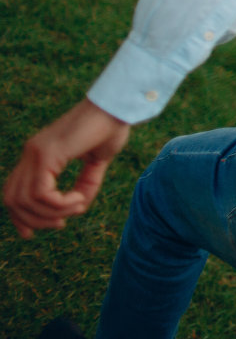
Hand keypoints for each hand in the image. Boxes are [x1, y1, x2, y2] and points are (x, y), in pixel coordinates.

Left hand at [4, 100, 130, 237]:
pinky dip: (60, 204)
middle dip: (33, 220)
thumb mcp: (97, 161)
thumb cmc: (111, 127)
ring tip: (78, 206)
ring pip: (25, 200)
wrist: (119, 105)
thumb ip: (84, 183)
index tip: (32, 233)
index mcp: (38, 153)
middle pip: (12, 200)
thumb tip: (77, 207)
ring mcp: (36, 152)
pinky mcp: (47, 153)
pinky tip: (79, 199)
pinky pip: (42, 193)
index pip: (13, 192)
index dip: (19, 217)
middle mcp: (31, 153)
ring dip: (52, 212)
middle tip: (60, 223)